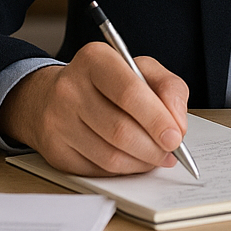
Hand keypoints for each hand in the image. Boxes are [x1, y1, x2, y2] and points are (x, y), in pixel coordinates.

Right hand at [0, 42, 189, 176]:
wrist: (52, 96)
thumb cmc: (106, 83)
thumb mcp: (141, 69)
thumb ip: (168, 88)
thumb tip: (178, 125)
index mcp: (95, 59)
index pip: (129, 93)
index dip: (157, 119)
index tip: (176, 137)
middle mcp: (69, 89)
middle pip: (120, 130)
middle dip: (154, 147)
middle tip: (171, 151)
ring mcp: (58, 122)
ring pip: (110, 156)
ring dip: (142, 162)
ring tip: (155, 156)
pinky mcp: (55, 151)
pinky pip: (98, 171)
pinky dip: (123, 170)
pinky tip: (132, 160)